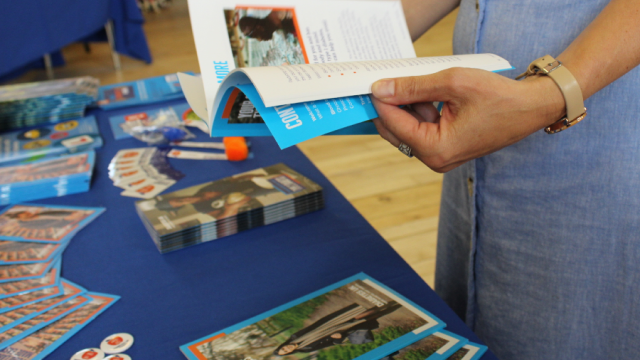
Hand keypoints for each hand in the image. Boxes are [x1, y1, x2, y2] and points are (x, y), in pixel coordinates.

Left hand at [371, 68, 565, 171]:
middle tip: (383, 82)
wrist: (531, 108)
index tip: (371, 82)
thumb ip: (413, 87)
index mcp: (437, 149)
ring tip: (416, 83)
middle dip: (390, 106)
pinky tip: (426, 93)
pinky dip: (419, 111)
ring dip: (407, 107)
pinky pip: (422, 129)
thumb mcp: (452, 83)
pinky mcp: (446, 149)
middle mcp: (436, 159)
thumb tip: (381, 89)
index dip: (380, 100)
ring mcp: (441, 156)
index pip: (394, 124)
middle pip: (395, 131)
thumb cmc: (499, 97)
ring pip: (407, 129)